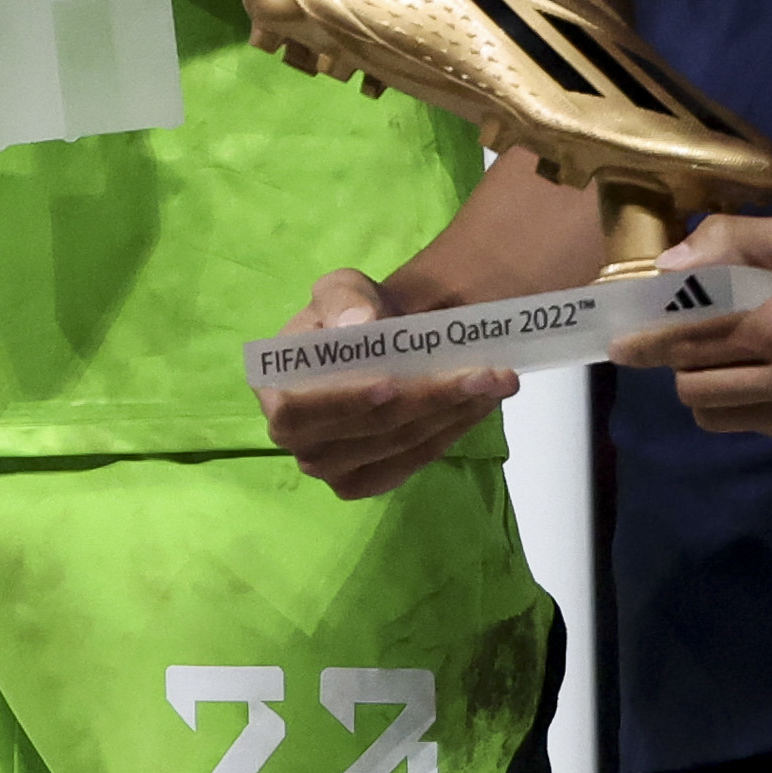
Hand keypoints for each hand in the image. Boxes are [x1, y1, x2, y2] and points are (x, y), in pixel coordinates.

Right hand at [261, 266, 518, 500]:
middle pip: (364, 432)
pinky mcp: (368, 481)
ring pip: (398, 446)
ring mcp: (332, 469)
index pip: (299, 410)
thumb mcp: (341, 290)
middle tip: (482, 373)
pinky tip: (481, 403)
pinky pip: (414, 462)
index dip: (343, 402)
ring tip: (495, 381)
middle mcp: (297, 441)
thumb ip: (344, 302)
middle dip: (426, 401)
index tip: (392, 383)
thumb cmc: (353, 315)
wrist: (382, 341)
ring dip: (451, 414)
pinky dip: (452, 431)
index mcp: (276, 393)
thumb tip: (359, 324)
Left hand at [611, 209, 771, 448]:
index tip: (622, 341)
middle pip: (694, 387)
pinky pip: (762, 428)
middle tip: (680, 343)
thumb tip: (668, 265)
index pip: (689, 341)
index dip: (647, 341)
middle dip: (677, 364)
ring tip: (725, 360)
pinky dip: (751, 405)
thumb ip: (730, 243)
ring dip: (708, 389)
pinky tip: (771, 375)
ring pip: (720, 417)